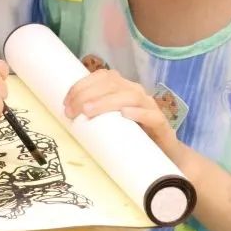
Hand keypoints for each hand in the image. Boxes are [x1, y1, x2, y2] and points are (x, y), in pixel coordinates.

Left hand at [64, 69, 180, 156]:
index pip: (103, 76)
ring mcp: (150, 106)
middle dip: (88, 94)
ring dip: (106, 101)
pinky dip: (137, 112)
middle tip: (72, 111)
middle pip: (113, 83)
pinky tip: (124, 114)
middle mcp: (137, 92)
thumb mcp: (110, 122)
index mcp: (123, 88)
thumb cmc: (132, 136)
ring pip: (130, 96)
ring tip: (89, 111)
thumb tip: (68, 114)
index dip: (82, 85)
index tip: (66, 101)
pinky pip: (151, 114)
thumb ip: (96, 114)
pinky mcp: (161, 124)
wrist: (164, 154)